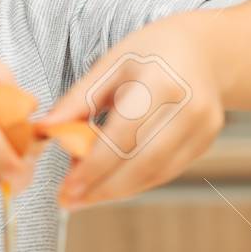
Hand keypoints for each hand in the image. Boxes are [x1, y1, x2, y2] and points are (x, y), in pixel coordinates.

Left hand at [35, 18, 224, 207]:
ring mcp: (202, 128)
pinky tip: (110, 187)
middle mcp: (188, 107)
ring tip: (84, 198)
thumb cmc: (150, 53)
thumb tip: (45, 129)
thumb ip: (79, 99)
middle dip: (103, 188)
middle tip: (69, 201)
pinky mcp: (206, 142)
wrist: (204, 50)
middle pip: (143, 162)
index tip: (67, 187)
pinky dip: (136, 183)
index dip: (94, 166)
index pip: (124, 135)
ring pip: (156, 173)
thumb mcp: (111, 63)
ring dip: (117, 191)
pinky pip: (166, 172)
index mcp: (160, 81)